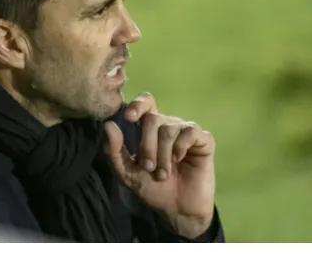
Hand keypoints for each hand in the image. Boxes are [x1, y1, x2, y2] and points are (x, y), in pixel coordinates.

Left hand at [104, 92, 216, 238]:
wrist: (177, 209)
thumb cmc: (153, 189)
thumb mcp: (128, 173)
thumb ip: (115, 151)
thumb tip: (108, 125)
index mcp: (150, 129)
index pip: (146, 103)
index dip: (138, 104)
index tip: (129, 117)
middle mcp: (169, 125)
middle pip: (153, 119)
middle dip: (147, 146)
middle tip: (149, 168)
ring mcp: (186, 131)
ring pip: (169, 129)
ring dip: (163, 154)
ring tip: (163, 173)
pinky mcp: (203, 140)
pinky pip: (190, 132)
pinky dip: (180, 148)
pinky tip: (179, 160)